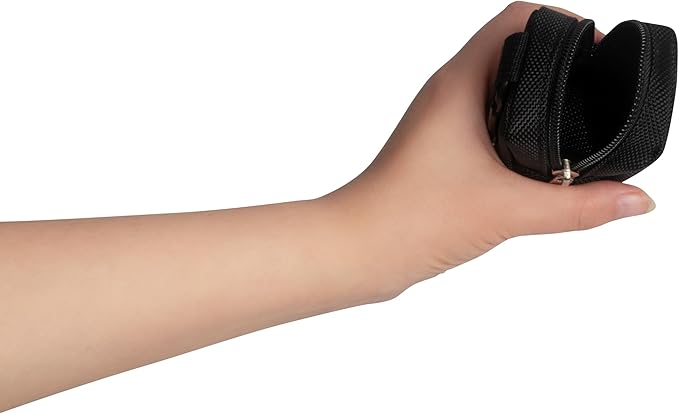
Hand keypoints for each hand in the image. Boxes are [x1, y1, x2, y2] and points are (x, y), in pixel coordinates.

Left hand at [323, 2, 654, 293]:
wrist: (358, 250)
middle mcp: (448, 93)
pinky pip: (487, 123)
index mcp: (459, 83)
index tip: (597, 52)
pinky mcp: (441, 149)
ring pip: (500, 89)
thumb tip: (635, 200)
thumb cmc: (408, 218)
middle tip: (595, 93)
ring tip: (576, 128)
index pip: (516, 19)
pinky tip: (539, 162)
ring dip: (539, 102)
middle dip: (560, 66)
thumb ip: (577, 207)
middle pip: (514, 51)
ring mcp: (442, 121)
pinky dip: (519, 131)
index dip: (564, 24)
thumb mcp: (506, 210)